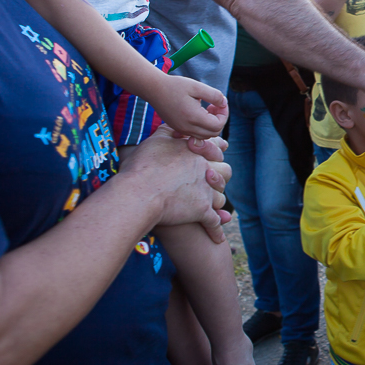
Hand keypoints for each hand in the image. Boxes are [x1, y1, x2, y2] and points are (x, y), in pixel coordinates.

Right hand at [117, 126, 230, 242]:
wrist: (138, 193)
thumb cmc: (141, 167)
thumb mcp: (155, 141)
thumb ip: (168, 131)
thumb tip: (175, 125)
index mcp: (196, 152)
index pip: (217, 147)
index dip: (218, 149)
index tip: (220, 150)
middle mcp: (206, 169)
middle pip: (226, 171)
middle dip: (221, 176)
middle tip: (213, 180)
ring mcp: (205, 191)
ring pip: (221, 197)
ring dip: (217, 202)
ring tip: (212, 207)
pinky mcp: (201, 211)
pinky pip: (214, 222)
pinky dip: (216, 232)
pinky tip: (217, 239)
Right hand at [149, 73, 227, 139]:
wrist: (153, 89)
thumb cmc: (175, 86)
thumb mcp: (197, 86)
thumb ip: (214, 95)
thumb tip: (224, 103)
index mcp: (193, 117)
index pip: (218, 125)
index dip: (224, 114)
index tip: (221, 102)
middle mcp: (187, 127)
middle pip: (214, 133)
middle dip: (219, 120)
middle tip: (215, 105)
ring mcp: (182, 129)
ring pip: (205, 135)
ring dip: (212, 124)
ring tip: (209, 108)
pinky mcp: (178, 128)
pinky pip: (196, 133)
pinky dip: (203, 126)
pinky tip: (200, 111)